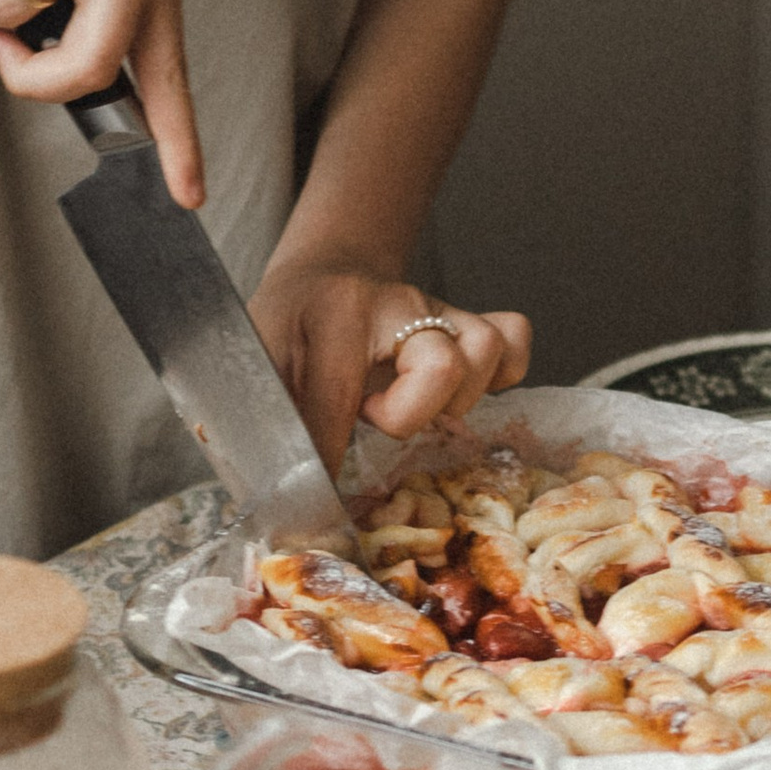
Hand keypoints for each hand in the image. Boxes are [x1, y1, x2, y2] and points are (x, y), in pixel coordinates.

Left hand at [249, 256, 531, 479]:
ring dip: (455, 397)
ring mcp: (439, 309)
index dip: (327, 459)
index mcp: (335, 313)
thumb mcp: (258, 356)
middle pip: (441, 367)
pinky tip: (458, 394)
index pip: (339, 398)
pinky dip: (500, 374)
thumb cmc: (289, 322)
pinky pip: (512, 338)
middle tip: (371, 416)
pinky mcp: (466, 319)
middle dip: (408, 415)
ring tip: (412, 404)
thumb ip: (265, 413)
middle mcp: (397, 303)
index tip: (316, 496)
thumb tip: (274, 490)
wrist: (325, 272)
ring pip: (485, 349)